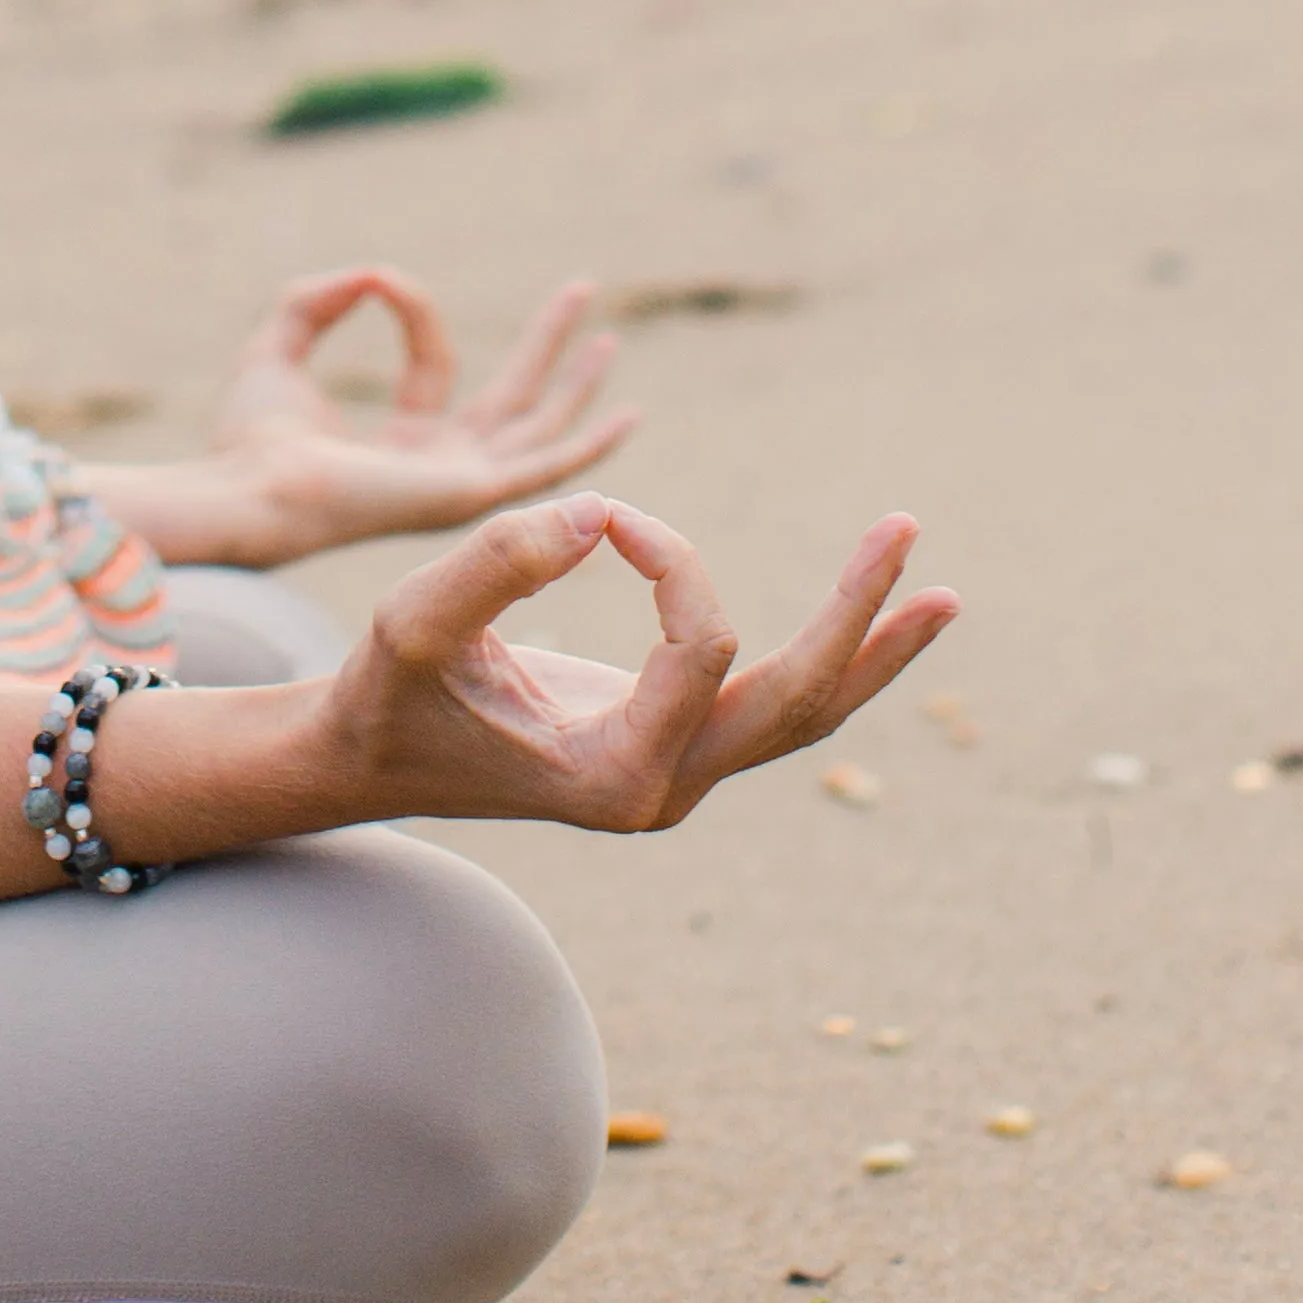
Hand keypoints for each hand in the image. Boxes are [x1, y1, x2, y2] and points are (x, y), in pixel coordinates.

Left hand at [85, 269, 634, 571]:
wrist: (250, 485)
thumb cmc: (250, 437)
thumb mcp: (281, 346)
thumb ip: (316, 301)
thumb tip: (371, 273)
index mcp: (400, 445)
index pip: (435, 364)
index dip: (412, 310)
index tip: (375, 278)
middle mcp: (438, 469)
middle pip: (511, 399)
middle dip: (548, 346)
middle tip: (581, 291)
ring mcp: (460, 486)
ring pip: (538, 428)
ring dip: (577, 382)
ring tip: (608, 337)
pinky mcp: (472, 493)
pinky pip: (546, 467)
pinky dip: (590, 443)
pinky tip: (627, 416)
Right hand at [305, 493, 956, 833]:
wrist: (364, 760)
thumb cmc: (385, 694)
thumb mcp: (415, 623)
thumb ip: (496, 563)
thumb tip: (592, 515)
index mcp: (613, 777)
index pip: (702, 647)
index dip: (671, 559)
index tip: (606, 513)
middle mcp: (663, 790)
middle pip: (798, 704)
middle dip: (859, 617)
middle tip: (907, 533)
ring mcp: (676, 776)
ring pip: (802, 714)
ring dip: (869, 647)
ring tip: (938, 591)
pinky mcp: (672, 747)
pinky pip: (770, 704)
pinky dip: (827, 655)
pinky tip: (872, 611)